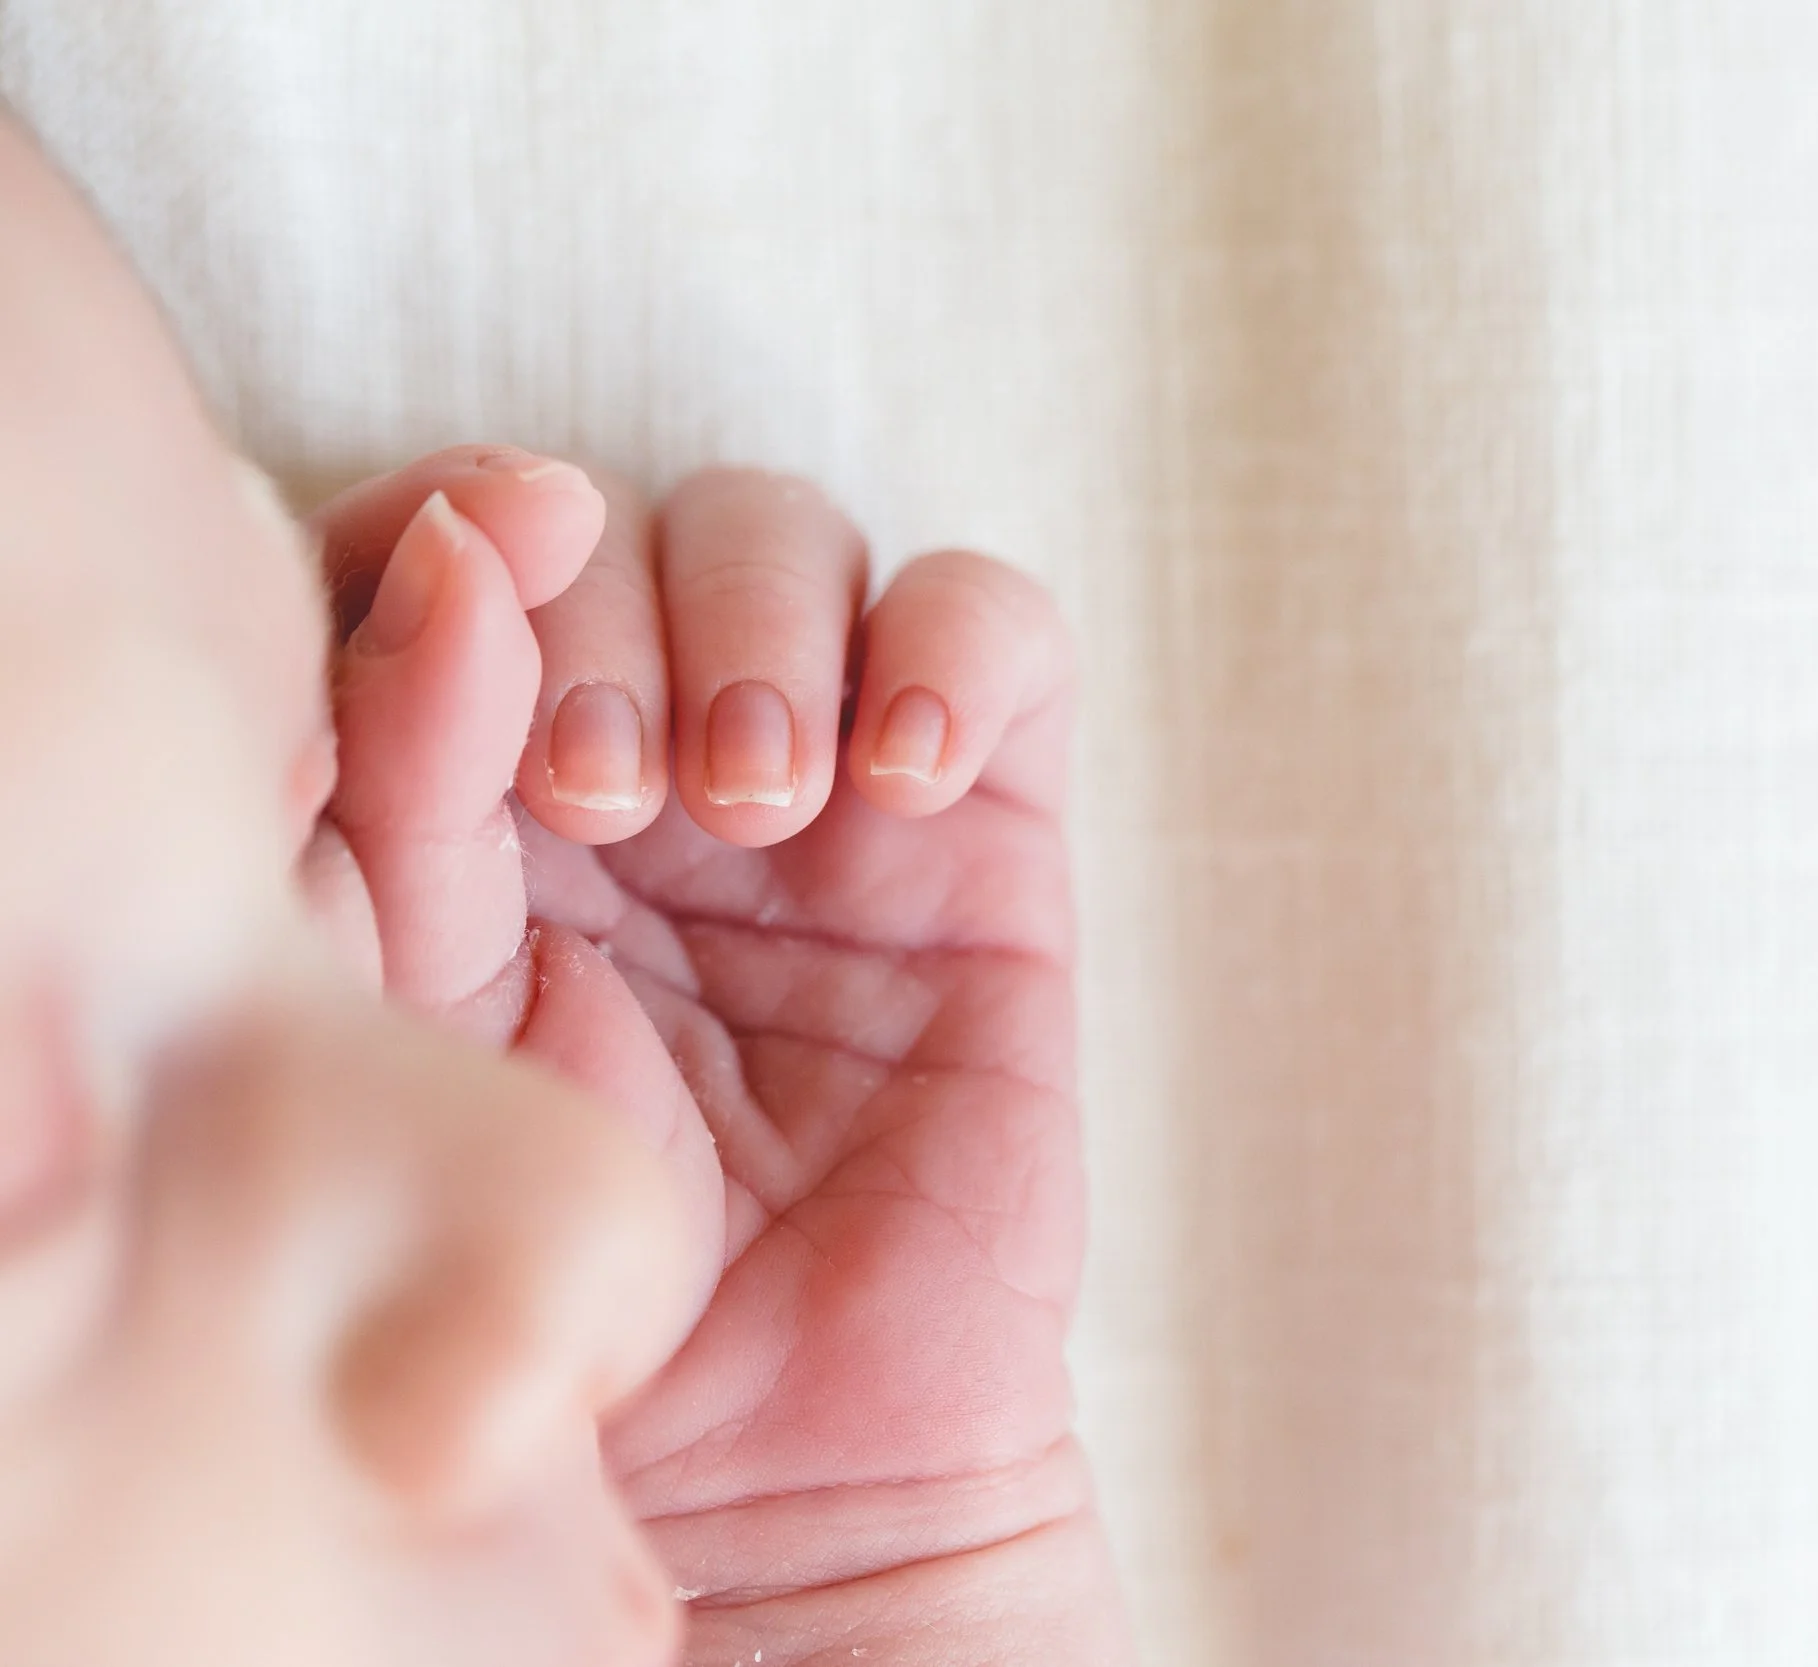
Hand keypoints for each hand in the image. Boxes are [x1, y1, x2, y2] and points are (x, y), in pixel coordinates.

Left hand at [302, 450, 1126, 1663]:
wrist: (775, 1454)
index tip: (464, 580)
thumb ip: (408, 787)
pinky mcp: (985, 826)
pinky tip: (895, 772)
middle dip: (609, 616)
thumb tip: (462, 550)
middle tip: (599, 786)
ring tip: (749, 799)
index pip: (458, 549)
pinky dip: (950, 650)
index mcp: (469, 790)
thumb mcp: (424, 1017)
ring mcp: (822, 785)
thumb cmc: (571, 1267)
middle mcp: (644, 764)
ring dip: (760, 622)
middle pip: (628, 524)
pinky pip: (996, 630)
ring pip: (794, 540)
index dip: (457, 523)